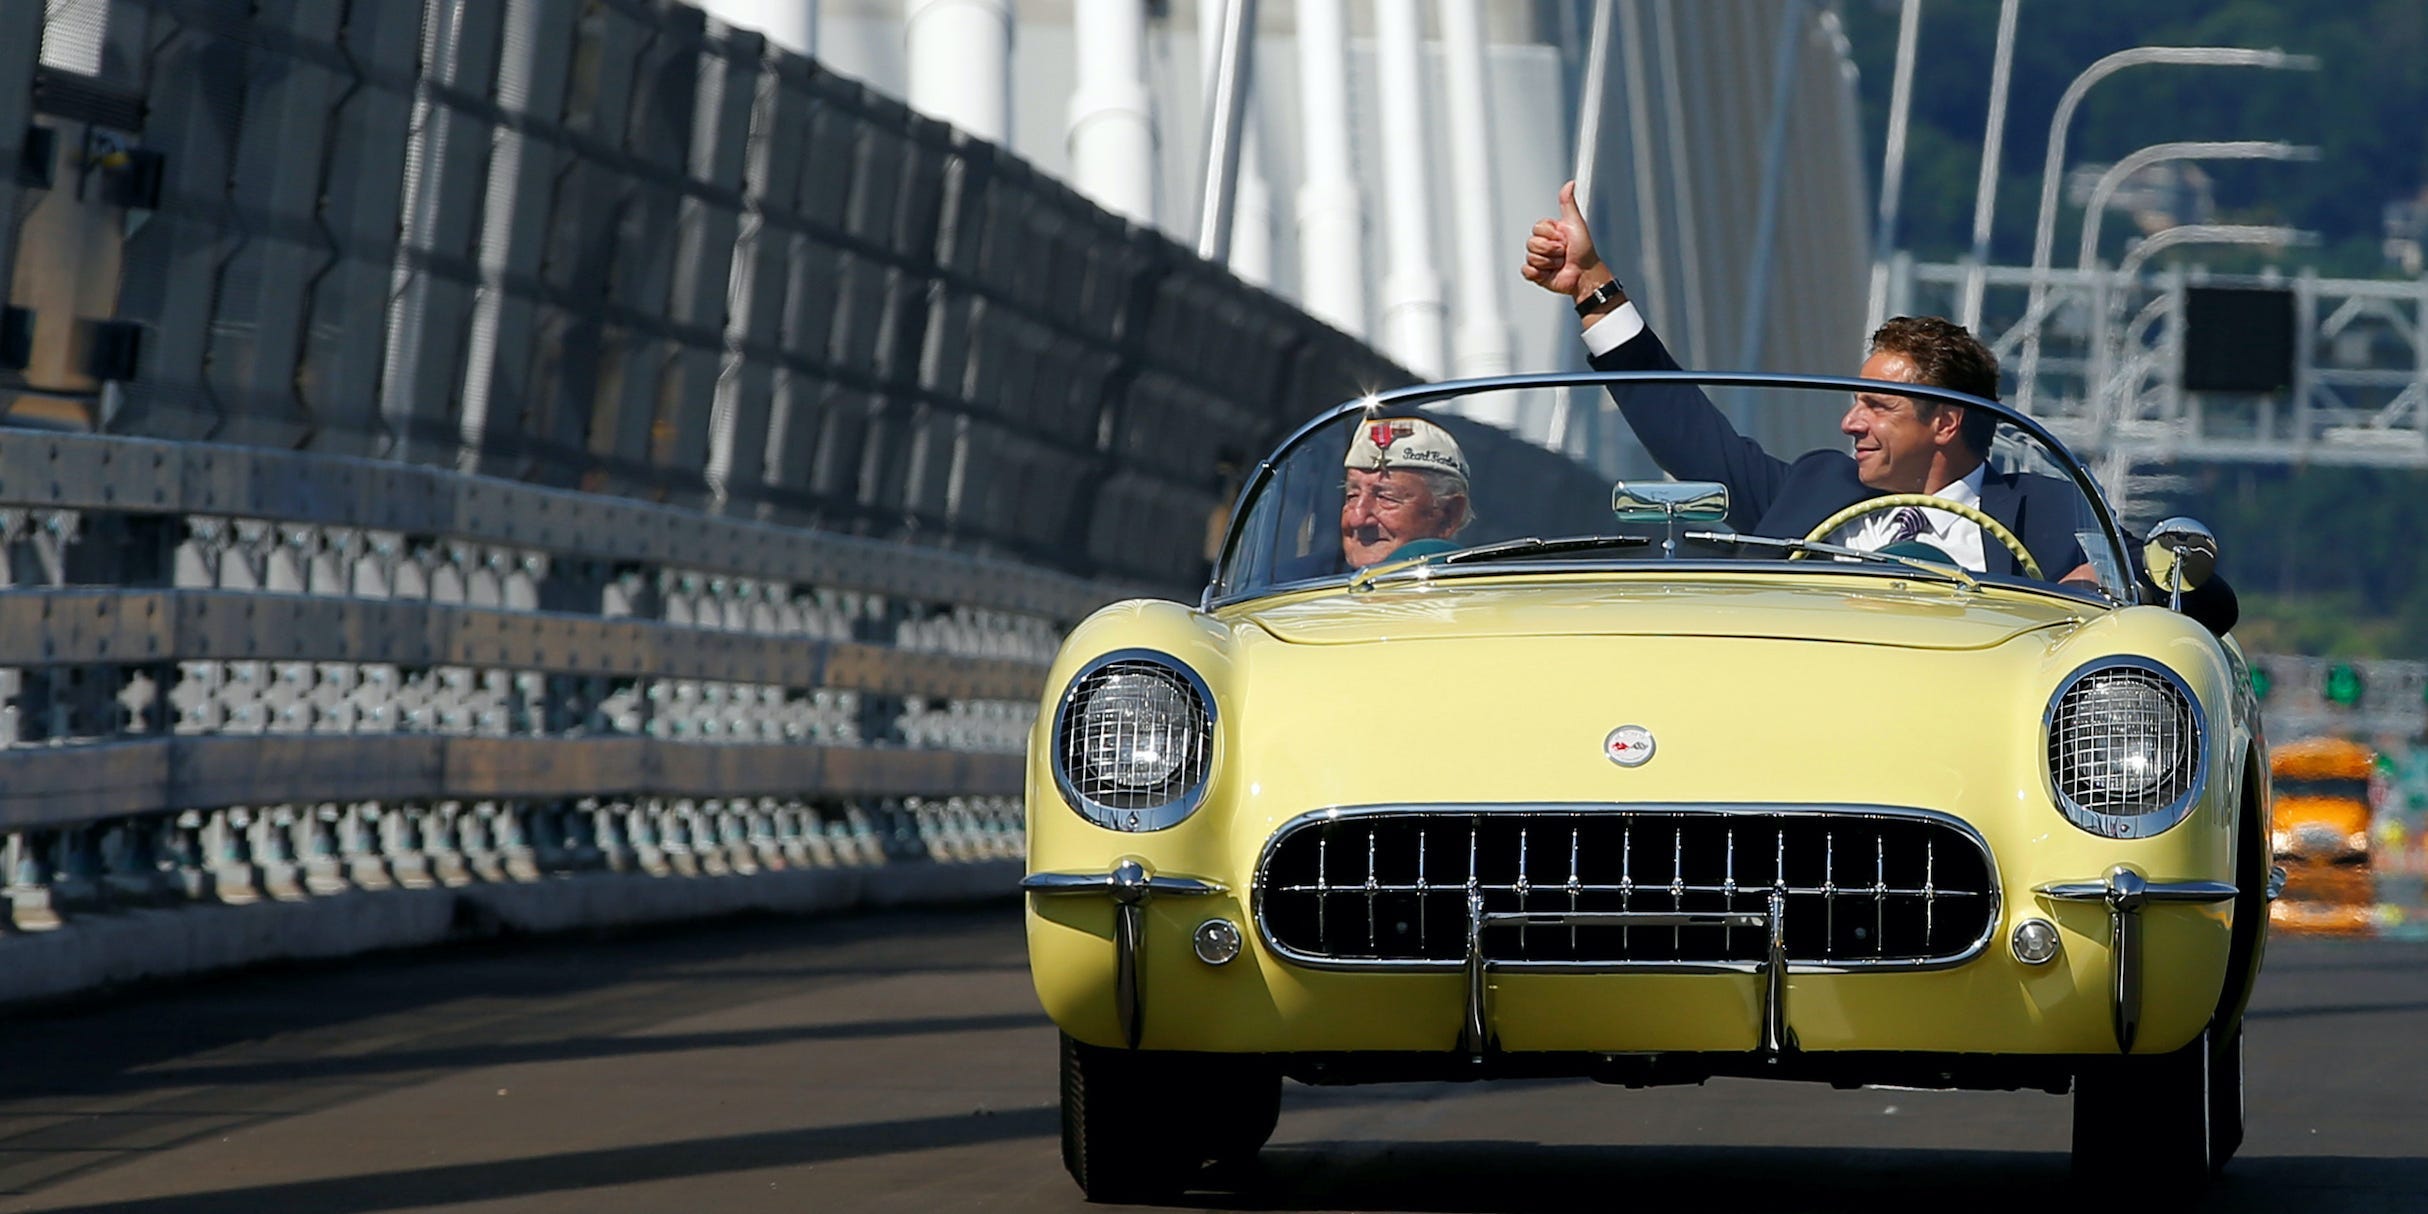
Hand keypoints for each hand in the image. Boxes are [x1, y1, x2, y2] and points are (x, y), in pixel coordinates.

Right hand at [1520, 179, 1608, 302]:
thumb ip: (1568, 203)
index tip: (1564, 238)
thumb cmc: (1584, 250)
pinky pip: (1526, 270)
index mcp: (1549, 231)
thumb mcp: (1575, 223)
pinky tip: (1550, 272)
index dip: (1552, 235)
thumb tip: (1570, 183)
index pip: (1537, 228)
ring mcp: (1538, 259)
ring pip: (1531, 257)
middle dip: (1551, 249)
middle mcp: (1542, 244)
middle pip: (1532, 242)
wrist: (1585, 273)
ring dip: (1549, 262)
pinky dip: (1538, 273)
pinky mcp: (1535, 274)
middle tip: (1563, 252)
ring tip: (1560, 263)